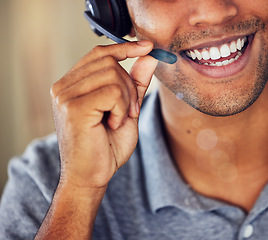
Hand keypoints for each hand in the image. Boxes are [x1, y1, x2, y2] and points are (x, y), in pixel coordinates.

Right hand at [50, 41, 157, 190]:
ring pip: (113, 75)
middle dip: (129, 87)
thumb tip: (149, 56)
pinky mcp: (73, 107)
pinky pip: (113, 92)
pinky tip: (113, 124)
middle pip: (109, 62)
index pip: (99, 54)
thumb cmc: (106, 146)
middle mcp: (63, 86)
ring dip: (127, 100)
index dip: (124, 47)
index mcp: (71, 85)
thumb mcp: (127, 109)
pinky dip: (122, 109)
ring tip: (119, 120)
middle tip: (129, 112)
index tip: (147, 46)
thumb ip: (135, 82)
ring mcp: (65, 95)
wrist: (91, 177)